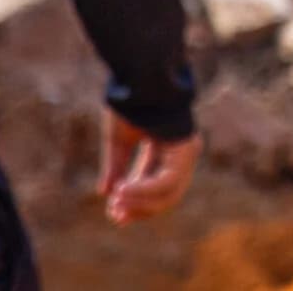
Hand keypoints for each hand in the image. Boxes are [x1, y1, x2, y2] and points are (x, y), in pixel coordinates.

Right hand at [97, 109, 200, 224]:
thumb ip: (116, 166)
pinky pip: (167, 182)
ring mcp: (186, 151)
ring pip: (168, 194)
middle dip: (139, 208)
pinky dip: (144, 191)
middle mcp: (180, 151)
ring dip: (140, 204)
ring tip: (116, 206)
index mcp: (165, 146)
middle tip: (115, 216)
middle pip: (165, 195)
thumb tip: (105, 194)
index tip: (112, 212)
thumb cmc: (130, 101)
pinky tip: (122, 191)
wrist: (140, 75)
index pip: (155, 184)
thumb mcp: (119, 140)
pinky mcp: (186, 149)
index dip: (135, 201)